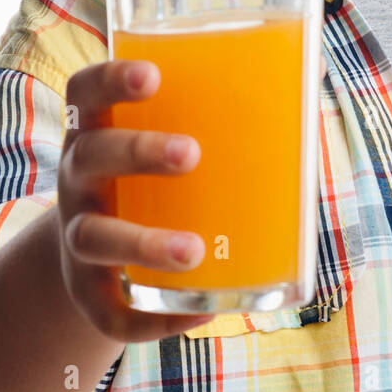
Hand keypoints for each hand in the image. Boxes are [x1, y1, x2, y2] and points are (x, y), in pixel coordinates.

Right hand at [55, 60, 216, 343]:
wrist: (97, 254)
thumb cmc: (156, 179)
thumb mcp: (173, 139)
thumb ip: (230, 112)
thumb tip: (314, 72)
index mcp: (98, 130)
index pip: (85, 92)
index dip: (111, 79)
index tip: (153, 75)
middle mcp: (80, 179)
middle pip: (92, 156)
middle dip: (139, 152)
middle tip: (192, 153)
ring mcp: (78, 235)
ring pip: (94, 237)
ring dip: (144, 244)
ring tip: (194, 251)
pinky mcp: (88, 292)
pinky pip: (110, 311)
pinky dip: (152, 319)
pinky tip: (200, 315)